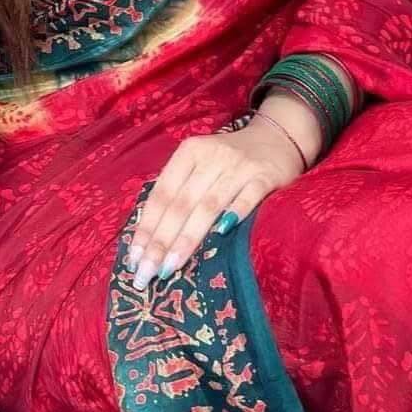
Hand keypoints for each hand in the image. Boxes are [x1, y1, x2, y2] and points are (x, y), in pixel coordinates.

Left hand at [127, 116, 306, 290]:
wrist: (277, 138)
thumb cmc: (229, 160)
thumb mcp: (200, 165)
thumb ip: (179, 191)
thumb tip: (149, 236)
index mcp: (189, 152)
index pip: (162, 193)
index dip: (146, 226)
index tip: (134, 259)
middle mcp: (212, 156)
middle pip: (181, 203)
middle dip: (160, 241)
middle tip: (146, 274)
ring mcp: (239, 166)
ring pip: (208, 205)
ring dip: (187, 238)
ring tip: (170, 267)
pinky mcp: (265, 175)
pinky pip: (248, 197)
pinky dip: (234, 213)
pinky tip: (221, 235)